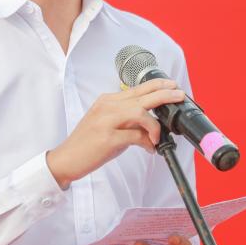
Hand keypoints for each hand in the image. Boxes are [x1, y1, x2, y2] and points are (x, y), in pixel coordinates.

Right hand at [46, 78, 184, 188]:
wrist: (66, 158)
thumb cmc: (87, 143)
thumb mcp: (107, 124)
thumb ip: (127, 120)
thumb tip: (151, 125)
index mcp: (107, 101)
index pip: (136, 89)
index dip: (156, 86)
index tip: (171, 86)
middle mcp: (107, 107)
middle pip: (141, 96)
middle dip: (164, 94)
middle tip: (179, 95)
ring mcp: (106, 121)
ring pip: (140, 112)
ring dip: (155, 125)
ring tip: (159, 136)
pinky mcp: (108, 138)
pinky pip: (136, 136)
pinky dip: (147, 142)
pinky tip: (150, 148)